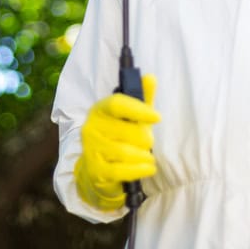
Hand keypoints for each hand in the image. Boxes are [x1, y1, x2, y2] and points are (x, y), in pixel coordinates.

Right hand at [74, 74, 158, 210]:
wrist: (97, 170)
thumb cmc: (118, 138)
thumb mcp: (130, 118)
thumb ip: (141, 99)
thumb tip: (150, 77)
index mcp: (100, 110)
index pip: (117, 104)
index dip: (139, 109)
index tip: (157, 117)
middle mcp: (91, 128)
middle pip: (127, 131)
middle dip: (145, 138)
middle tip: (148, 142)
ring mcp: (91, 150)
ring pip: (126, 152)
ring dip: (144, 156)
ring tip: (148, 156)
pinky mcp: (96, 171)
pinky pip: (122, 171)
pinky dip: (140, 170)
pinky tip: (148, 168)